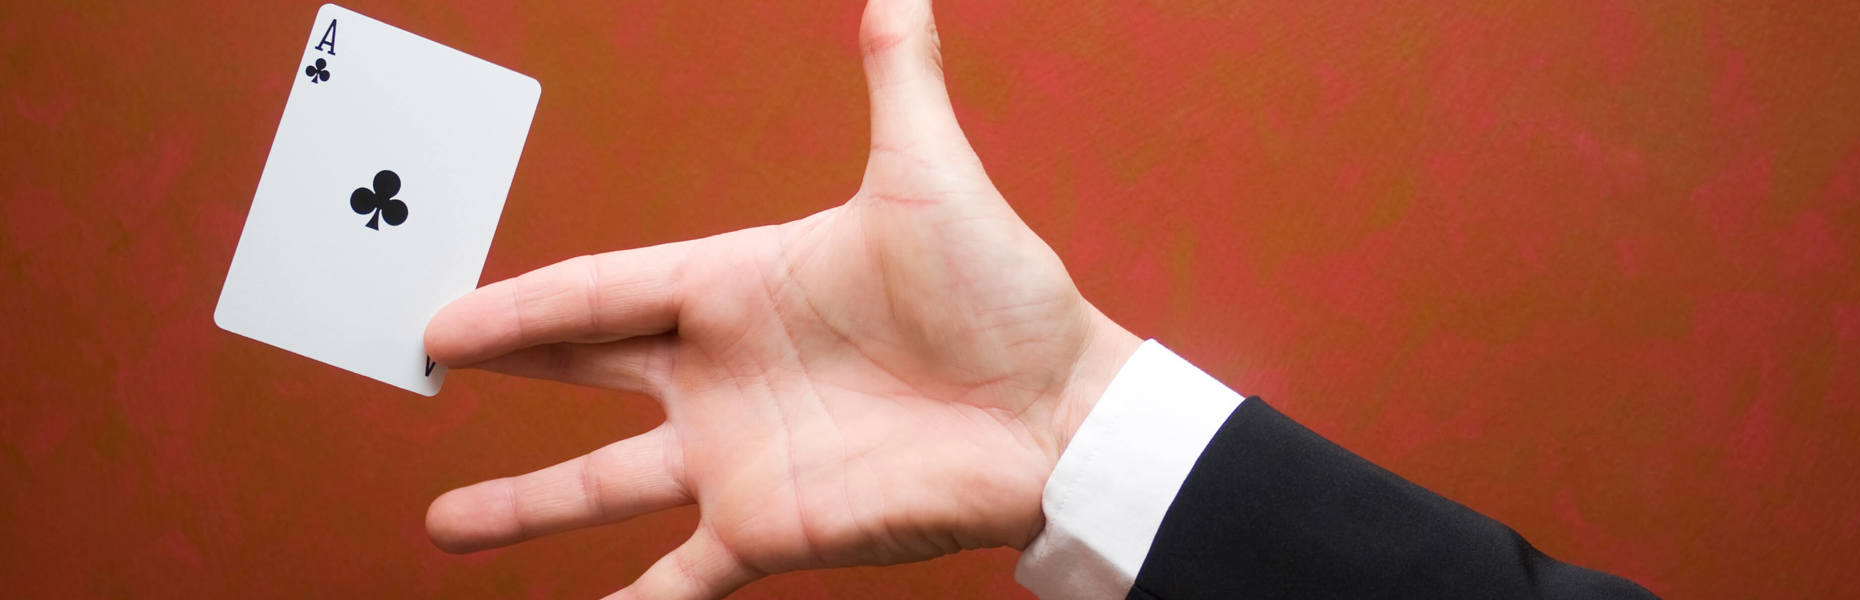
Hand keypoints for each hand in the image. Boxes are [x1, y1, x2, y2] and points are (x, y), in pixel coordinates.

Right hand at [422, 1, 1140, 596]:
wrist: (1058, 410)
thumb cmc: (1002, 293)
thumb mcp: (930, 177)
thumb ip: (899, 85)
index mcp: (738, 285)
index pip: (600, 290)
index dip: (516, 305)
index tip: (438, 317)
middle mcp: (722, 373)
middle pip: (583, 368)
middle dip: (502, 366)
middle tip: (413, 368)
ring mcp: (738, 456)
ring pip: (602, 484)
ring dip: (523, 506)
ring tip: (442, 526)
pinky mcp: (770, 527)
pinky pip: (681, 580)